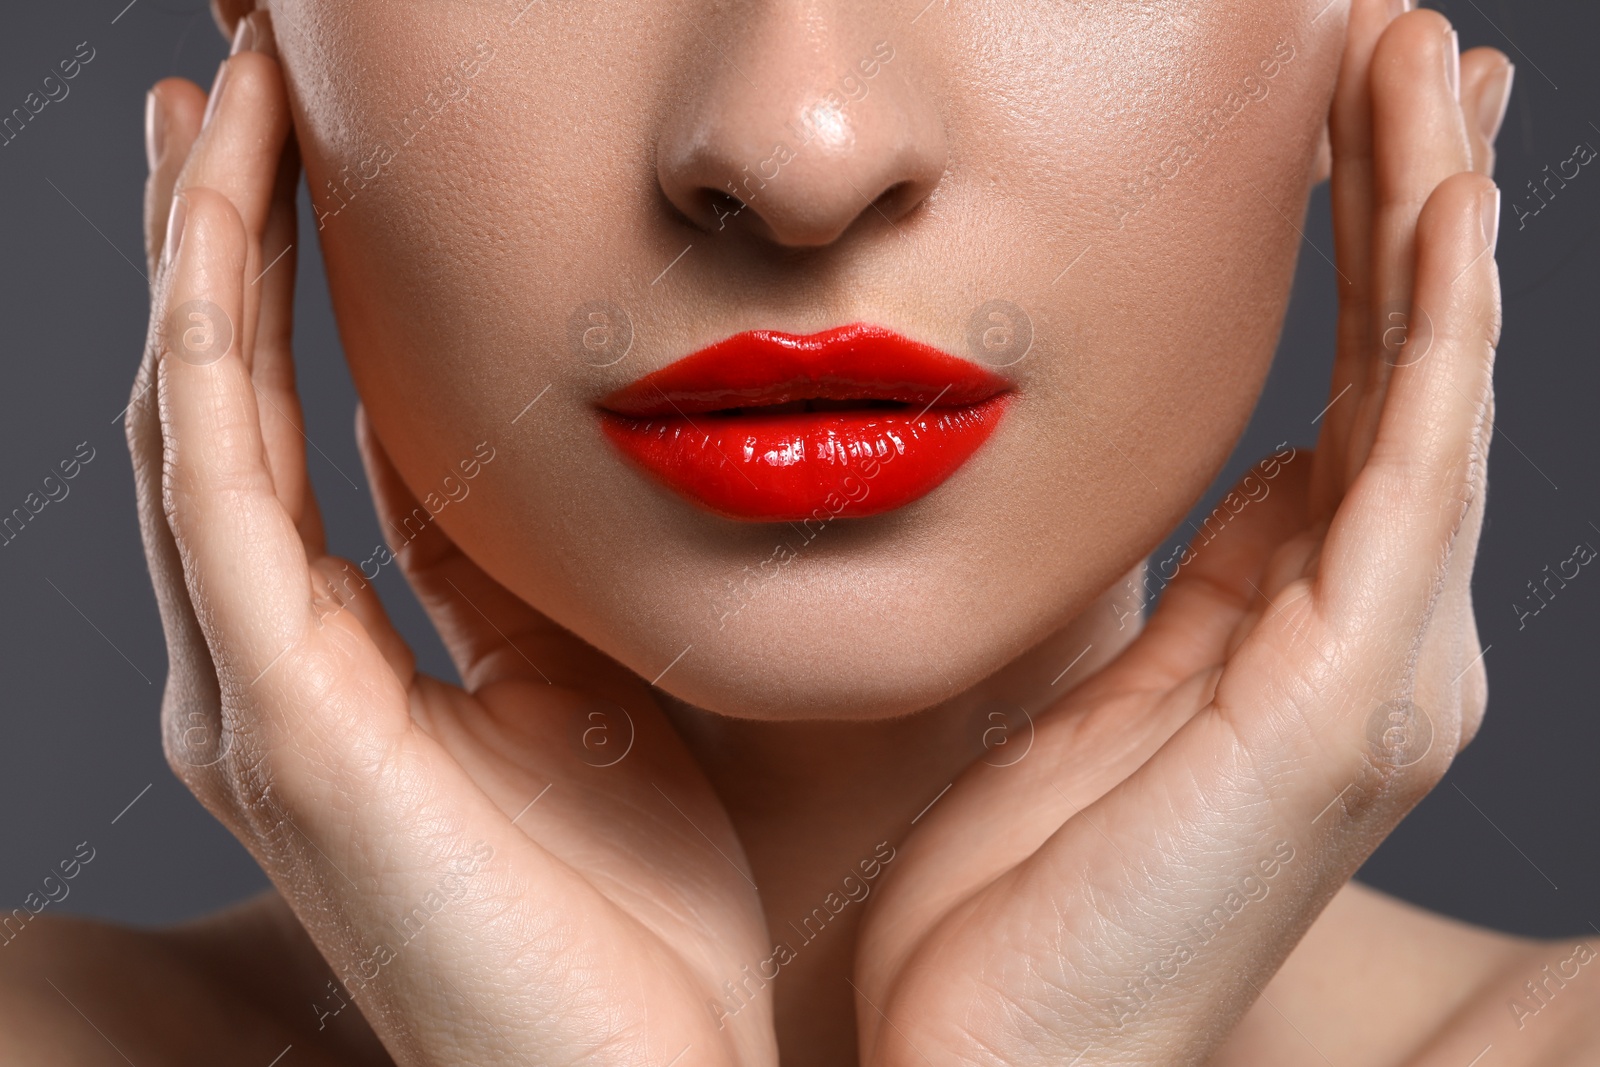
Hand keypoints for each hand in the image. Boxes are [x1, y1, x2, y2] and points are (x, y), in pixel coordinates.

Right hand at [130, 14, 771, 1065]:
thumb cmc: (633, 918)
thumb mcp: (580, 693)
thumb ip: (508, 577)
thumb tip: (494, 450)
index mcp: (341, 664)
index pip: (288, 430)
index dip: (280, 288)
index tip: (291, 156)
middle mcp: (267, 668)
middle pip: (213, 402)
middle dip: (215, 235)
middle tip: (222, 85)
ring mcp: (255, 697)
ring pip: (193, 417)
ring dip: (202, 249)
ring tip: (218, 105)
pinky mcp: (281, 724)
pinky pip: (222, 485)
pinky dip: (212, 335)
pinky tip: (226, 214)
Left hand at [855, 4, 1506, 1063]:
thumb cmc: (1025, 903)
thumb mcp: (1107, 695)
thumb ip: (1198, 584)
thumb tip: (1255, 466)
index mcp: (1299, 630)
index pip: (1358, 398)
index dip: (1365, 254)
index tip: (1351, 120)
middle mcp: (1369, 639)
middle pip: (1412, 373)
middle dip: (1410, 194)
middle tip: (1405, 38)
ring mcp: (1374, 671)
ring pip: (1430, 394)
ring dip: (1428, 216)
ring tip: (1420, 60)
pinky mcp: (1340, 704)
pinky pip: (1408, 478)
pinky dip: (1435, 339)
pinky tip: (1439, 211)